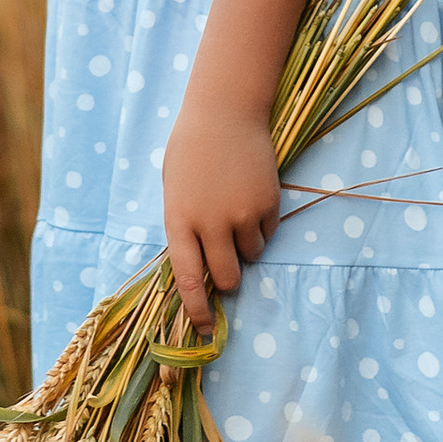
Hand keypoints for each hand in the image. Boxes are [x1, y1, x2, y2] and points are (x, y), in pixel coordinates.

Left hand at [163, 101, 283, 330]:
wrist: (224, 113)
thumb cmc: (191, 151)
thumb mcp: (174, 191)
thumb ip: (184, 229)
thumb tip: (200, 269)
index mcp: (179, 221)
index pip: (188, 279)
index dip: (197, 309)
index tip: (205, 329)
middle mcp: (211, 224)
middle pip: (227, 277)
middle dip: (229, 281)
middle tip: (228, 268)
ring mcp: (242, 215)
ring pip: (251, 256)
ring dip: (245, 247)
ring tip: (236, 212)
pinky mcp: (268, 205)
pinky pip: (268, 234)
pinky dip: (262, 226)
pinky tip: (250, 196)